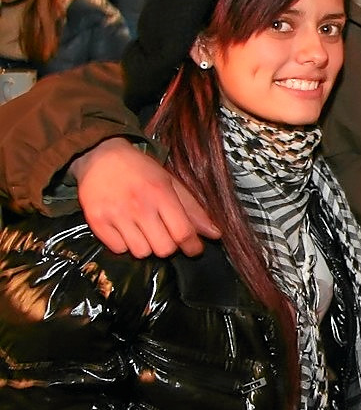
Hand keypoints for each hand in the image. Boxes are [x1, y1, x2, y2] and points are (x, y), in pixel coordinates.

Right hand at [72, 138, 218, 257]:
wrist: (99, 156)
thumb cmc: (140, 170)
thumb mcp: (171, 183)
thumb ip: (193, 210)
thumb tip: (216, 234)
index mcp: (161, 193)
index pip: (183, 233)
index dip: (192, 247)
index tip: (194, 248)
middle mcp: (138, 205)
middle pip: (163, 249)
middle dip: (169, 246)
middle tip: (164, 234)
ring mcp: (115, 214)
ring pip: (141, 252)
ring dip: (146, 246)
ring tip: (143, 229)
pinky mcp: (96, 221)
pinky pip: (118, 249)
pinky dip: (124, 244)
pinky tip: (125, 228)